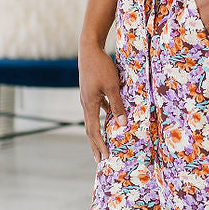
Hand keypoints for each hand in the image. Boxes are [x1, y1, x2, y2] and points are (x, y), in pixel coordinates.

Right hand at [78, 41, 126, 163]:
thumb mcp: (112, 86)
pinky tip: (110, 118)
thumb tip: (122, 124)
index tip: (105, 158)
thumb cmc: (101, 66)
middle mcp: (85, 103)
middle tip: (100, 160)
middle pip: (90, 129)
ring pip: (92, 119)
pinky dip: (102, 117)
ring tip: (103, 143)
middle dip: (95, 145)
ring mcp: (87, 97)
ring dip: (97, 133)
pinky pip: (97, 109)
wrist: (89, 49)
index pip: (94, 130)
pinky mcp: (91, 90)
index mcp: (89, 104)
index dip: (100, 145)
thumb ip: (117, 105)